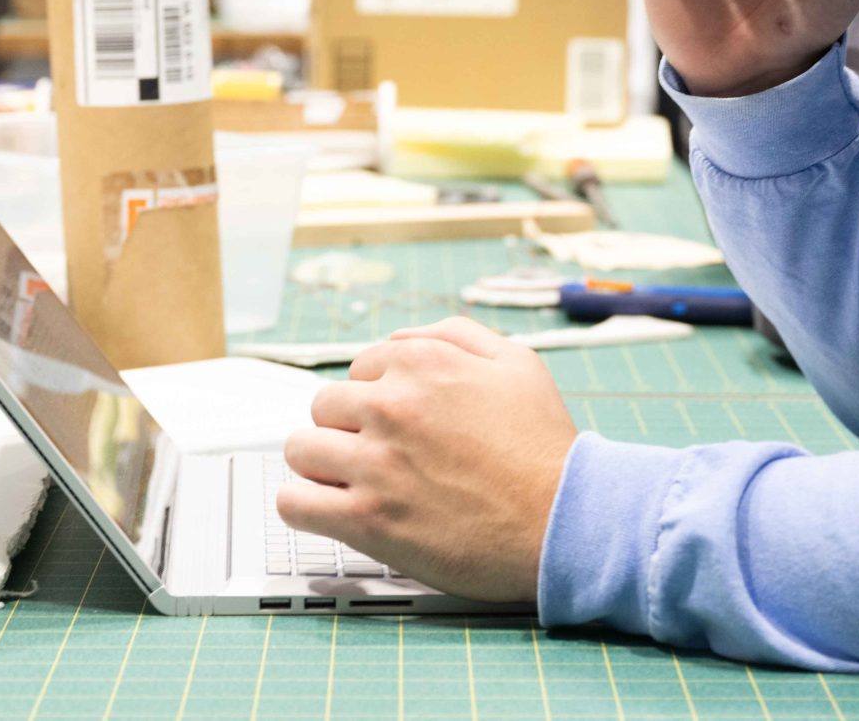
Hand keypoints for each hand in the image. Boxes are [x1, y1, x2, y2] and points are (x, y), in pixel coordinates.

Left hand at [277, 317, 577, 600]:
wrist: (564, 522)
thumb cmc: (545, 449)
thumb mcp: (517, 363)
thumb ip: (455, 335)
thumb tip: (400, 339)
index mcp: (421, 364)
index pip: (359, 369)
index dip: (376, 398)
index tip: (395, 425)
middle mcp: (391, 406)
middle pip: (324, 406)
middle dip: (347, 429)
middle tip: (378, 456)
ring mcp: (374, 463)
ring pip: (301, 449)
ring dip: (321, 464)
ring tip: (352, 483)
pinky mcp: (366, 519)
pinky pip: (294, 503)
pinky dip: (303, 506)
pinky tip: (329, 510)